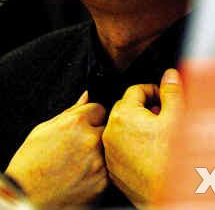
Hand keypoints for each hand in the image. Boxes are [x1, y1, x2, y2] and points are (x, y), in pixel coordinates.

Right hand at [6, 91, 106, 207]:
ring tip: (79, 162)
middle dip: (97, 134)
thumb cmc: (30, 164)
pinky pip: (108, 170)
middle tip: (80, 147)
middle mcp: (90, 140)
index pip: (100, 108)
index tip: (84, 127)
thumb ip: (71, 111)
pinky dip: (98, 172)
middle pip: (107, 128)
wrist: (25, 197)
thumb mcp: (44, 129)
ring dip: (100, 153)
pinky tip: (81, 175)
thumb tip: (87, 96)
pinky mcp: (101, 183)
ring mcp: (98, 162)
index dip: (91, 117)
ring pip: (109, 149)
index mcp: (77, 123)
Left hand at [102, 68, 183, 206]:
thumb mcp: (177, 115)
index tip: (164, 97)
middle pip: (127, 108)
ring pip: (123, 129)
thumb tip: (169, 76)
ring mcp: (111, 154)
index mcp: (124, 115)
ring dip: (139, 126)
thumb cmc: (171, 158)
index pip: (136, 89)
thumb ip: (172, 90)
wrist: (167, 192)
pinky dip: (134, 145)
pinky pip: (121, 149)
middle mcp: (111, 134)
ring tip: (159, 134)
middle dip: (146, 107)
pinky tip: (152, 150)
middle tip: (163, 114)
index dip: (154, 90)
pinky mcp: (115, 171)